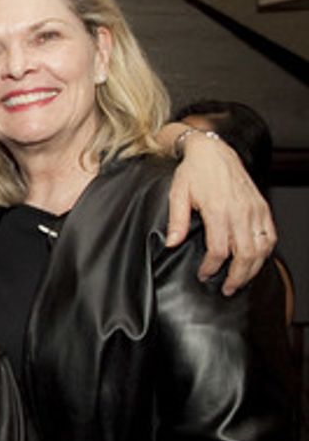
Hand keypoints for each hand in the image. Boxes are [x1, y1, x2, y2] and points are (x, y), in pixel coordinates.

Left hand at [163, 126, 275, 294]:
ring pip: (262, 248)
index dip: (211, 267)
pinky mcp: (262, 207)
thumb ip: (177, 221)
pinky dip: (265, 252)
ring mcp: (254, 210)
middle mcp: (240, 212)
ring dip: (253, 268)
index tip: (204, 275)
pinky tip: (255, 261)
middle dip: (237, 277)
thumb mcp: (177, 194)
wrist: (213, 152)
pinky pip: (270, 235)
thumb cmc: (194, 172)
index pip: (219, 250)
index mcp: (218, 210)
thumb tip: (171, 243)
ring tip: (240, 280)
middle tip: (227, 289)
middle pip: (245, 255)